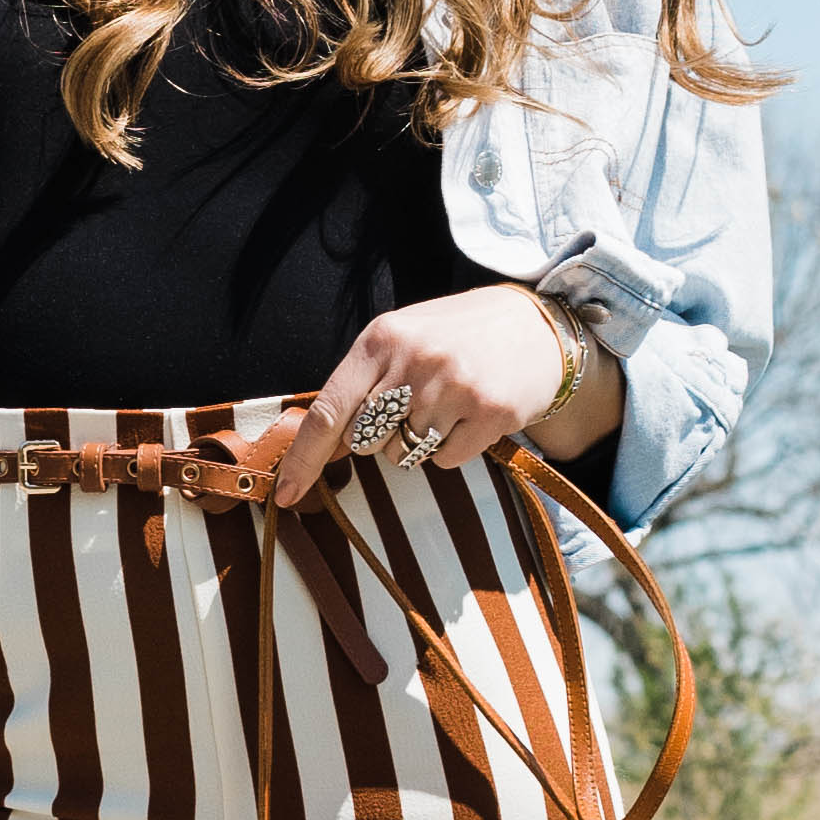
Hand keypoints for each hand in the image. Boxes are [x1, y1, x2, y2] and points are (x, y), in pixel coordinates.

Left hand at [270, 287, 611, 506]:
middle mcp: (415, 361)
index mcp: (381, 339)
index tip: (285, 494)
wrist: (535, 325)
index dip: (303, 459)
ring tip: (443, 407)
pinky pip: (444, 462)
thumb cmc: (455, 335)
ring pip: (403, 456)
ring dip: (416, 443)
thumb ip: (362, 383)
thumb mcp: (401, 339)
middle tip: (410, 406)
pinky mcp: (490, 413)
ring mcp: (454, 388)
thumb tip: (323, 445)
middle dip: (379, 436)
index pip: (328, 411)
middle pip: (365, 441)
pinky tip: (468, 417)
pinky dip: (450, 449)